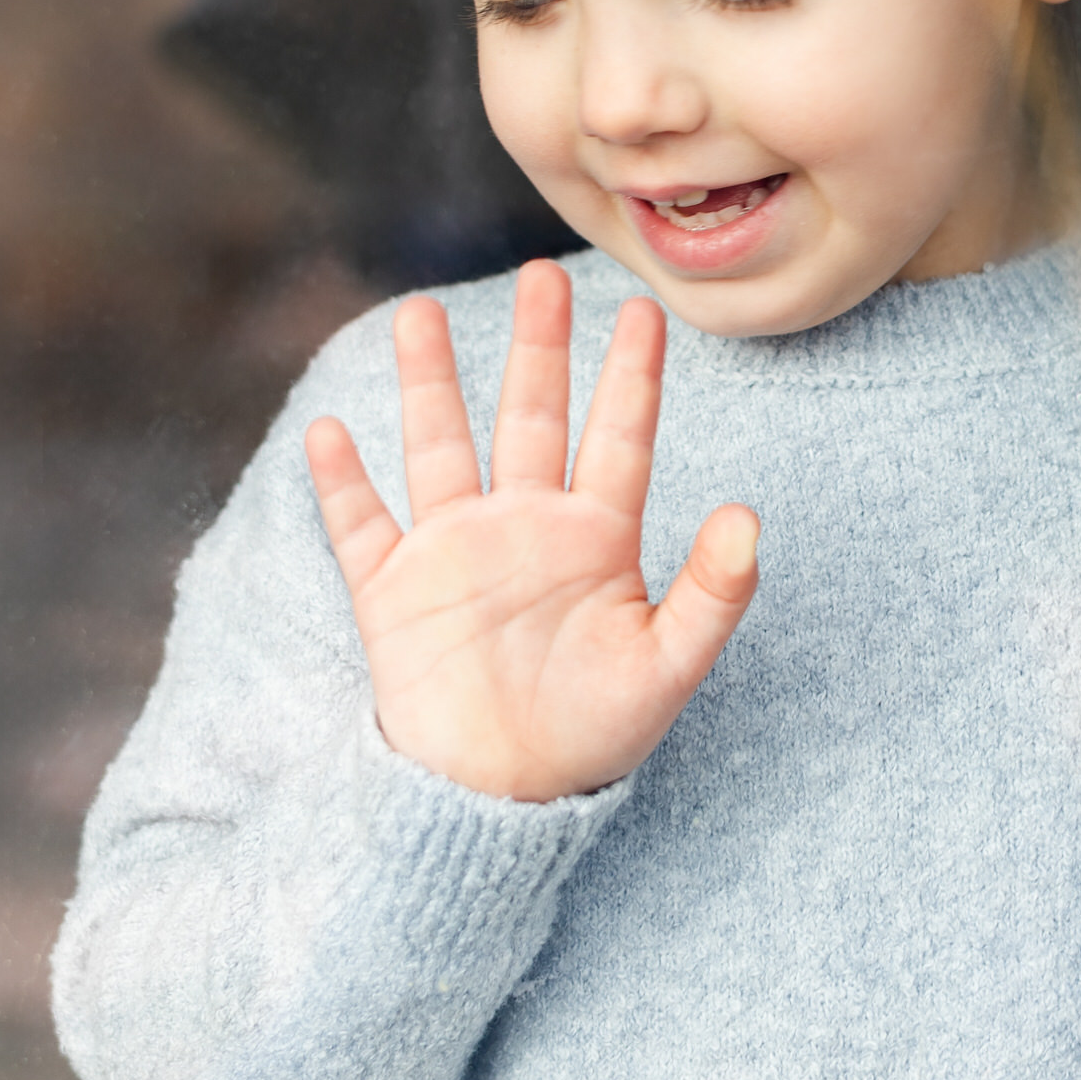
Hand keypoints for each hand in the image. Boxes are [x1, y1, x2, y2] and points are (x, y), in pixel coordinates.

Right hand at [304, 261, 759, 802]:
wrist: (500, 804)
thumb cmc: (592, 738)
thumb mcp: (666, 669)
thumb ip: (711, 593)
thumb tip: (749, 516)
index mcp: (595, 539)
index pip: (618, 437)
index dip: (631, 375)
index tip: (646, 310)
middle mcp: (524, 526)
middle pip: (531, 415)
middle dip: (538, 346)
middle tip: (544, 276)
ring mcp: (455, 552)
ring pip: (441, 445)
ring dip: (431, 382)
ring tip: (422, 310)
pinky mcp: (394, 592)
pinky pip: (361, 525)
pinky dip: (343, 483)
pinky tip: (330, 430)